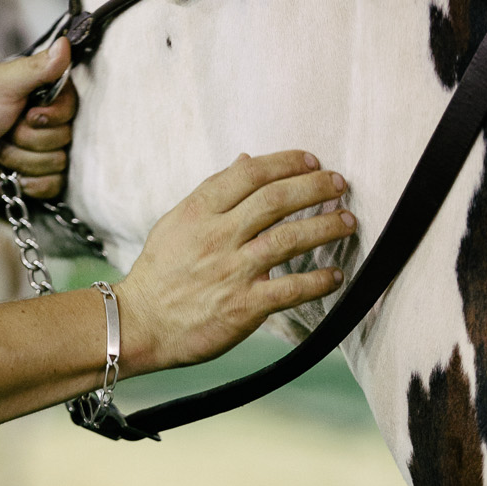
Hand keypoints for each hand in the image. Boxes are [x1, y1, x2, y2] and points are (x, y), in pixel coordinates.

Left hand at [0, 38, 76, 204]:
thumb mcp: (1, 84)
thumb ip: (36, 68)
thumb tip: (66, 43)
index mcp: (37, 96)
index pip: (71, 105)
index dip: (53, 113)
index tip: (28, 112)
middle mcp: (43, 124)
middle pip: (66, 135)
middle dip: (31, 137)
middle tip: (4, 130)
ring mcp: (40, 153)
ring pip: (58, 161)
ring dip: (23, 159)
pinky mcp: (36, 181)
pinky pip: (54, 185)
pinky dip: (29, 182)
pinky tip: (9, 176)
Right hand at [115, 151, 354, 374]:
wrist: (138, 325)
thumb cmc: (159, 275)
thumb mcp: (176, 223)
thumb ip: (213, 193)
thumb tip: (245, 160)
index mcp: (198, 211)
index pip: (249, 174)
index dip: (286, 162)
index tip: (312, 160)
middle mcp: (217, 236)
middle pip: (275, 200)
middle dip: (315, 187)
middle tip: (340, 184)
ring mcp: (232, 271)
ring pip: (289, 239)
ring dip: (325, 227)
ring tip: (348, 221)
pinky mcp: (243, 306)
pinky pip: (290, 289)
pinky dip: (318, 281)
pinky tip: (336, 276)